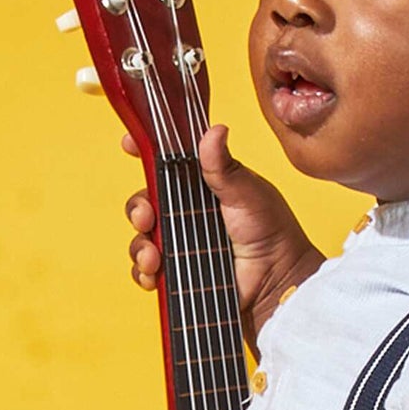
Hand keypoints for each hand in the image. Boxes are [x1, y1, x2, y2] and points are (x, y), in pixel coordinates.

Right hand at [125, 125, 324, 340]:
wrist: (277, 280)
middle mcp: (186, 211)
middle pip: (145, 200)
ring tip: (153, 257)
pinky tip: (154, 274)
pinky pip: (146, 271)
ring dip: (139, 245)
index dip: (146, 152)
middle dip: (138, 207)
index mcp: (201, 185)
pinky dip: (143, 272)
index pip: (166, 163)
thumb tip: (216, 130)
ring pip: (141, 237)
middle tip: (146, 216)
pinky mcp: (177, 272)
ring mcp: (180, 242)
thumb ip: (224, 166)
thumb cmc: (270, 231)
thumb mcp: (247, 192)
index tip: (130, 145)